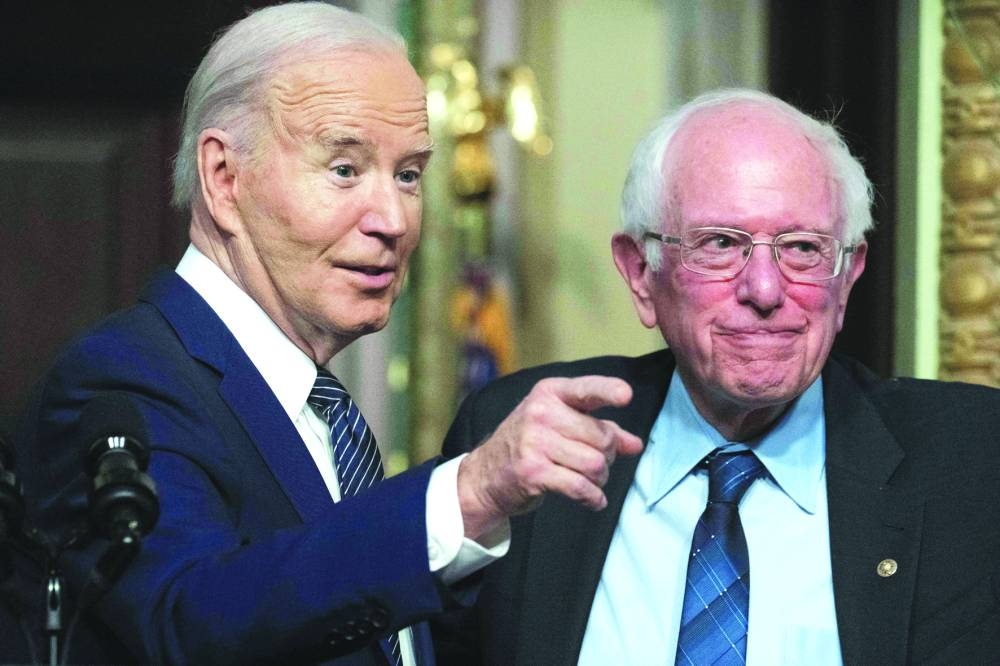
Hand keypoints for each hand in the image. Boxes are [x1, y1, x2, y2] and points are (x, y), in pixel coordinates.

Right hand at [456, 375, 642, 539]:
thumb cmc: (528, 445)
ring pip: (595, 463)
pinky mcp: (534, 472)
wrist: (485, 474)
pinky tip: (593, 499)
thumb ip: (600, 429)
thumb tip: (635, 444)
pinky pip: (580, 487)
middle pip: (602, 436)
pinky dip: (593, 497)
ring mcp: (535, 442)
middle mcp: (541, 413)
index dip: (608, 391)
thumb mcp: (559, 425)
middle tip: (598, 462)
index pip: (586, 389)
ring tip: (591, 480)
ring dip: (600, 478)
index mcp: (550, 393)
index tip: (626, 396)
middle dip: (608, 455)